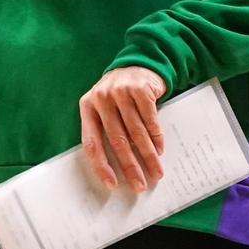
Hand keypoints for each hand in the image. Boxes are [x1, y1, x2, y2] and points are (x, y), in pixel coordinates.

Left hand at [79, 66, 166, 192]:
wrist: (138, 63)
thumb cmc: (119, 94)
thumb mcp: (105, 107)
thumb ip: (106, 130)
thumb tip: (117, 169)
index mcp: (87, 107)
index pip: (91, 142)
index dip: (101, 166)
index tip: (112, 184)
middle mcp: (102, 98)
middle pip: (116, 140)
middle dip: (130, 166)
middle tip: (139, 185)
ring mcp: (120, 92)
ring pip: (136, 132)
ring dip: (148, 156)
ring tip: (155, 172)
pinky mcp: (140, 88)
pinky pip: (150, 120)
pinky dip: (156, 138)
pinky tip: (160, 150)